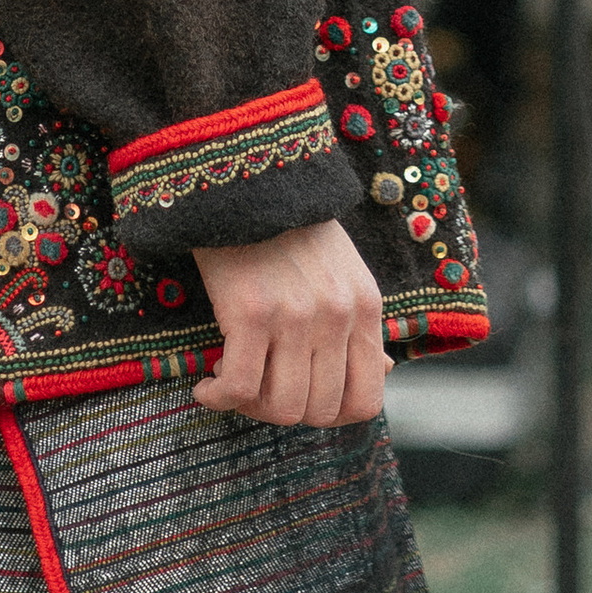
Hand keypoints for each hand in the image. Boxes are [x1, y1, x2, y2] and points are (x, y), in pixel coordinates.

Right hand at [192, 222, 386, 428]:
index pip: (366, 400)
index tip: (302, 398)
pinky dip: (218, 398)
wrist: (247, 179)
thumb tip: (384, 371)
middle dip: (286, 409)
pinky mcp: (250, 313)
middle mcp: (337, 317)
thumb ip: (361, 325)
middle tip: (260, 388)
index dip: (332, 413)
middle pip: (320, 411)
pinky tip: (207, 385)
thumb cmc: (291, 227)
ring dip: (252, 407)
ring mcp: (295, 317)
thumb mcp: (343, 271)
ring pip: (282, 408)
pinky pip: (238, 388)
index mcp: (365, 307)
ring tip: (232, 380)